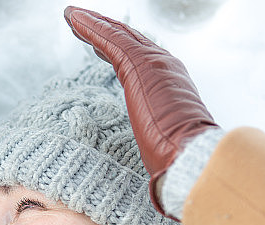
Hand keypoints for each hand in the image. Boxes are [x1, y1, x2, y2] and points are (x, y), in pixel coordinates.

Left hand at [64, 7, 216, 197]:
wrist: (192, 157)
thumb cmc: (182, 159)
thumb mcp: (167, 146)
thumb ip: (160, 144)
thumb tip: (159, 169)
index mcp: (171, 83)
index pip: (140, 58)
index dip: (118, 47)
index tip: (99, 45)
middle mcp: (166, 66)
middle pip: (128, 40)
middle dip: (104, 29)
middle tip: (81, 21)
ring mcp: (154, 63)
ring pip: (118, 35)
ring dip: (93, 24)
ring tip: (72, 16)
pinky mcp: (140, 65)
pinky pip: (110, 40)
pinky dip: (90, 28)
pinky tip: (73, 19)